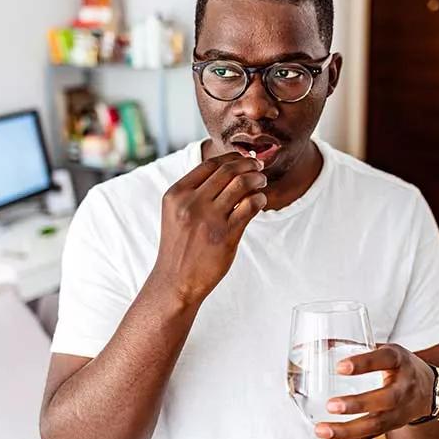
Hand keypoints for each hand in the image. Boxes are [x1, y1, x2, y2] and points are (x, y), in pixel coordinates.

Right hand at [151, 152, 266, 304]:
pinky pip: (250, 206)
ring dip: (257, 178)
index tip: (243, 159)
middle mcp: (191, 203)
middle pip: (227, 170)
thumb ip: (195, 192)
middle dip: (248, 164)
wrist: (175, 281)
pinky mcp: (225, 235)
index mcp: (177, 194)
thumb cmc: (180, 246)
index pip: (209, 164)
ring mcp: (208, 219)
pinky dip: (260, 199)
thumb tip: (227, 170)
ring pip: (241, 184)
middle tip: (258, 167)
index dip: (231, 158)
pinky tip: (261, 201)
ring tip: (262, 180)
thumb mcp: (176, 213)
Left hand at [314, 344, 434, 438]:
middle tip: (330, 405)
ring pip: (377, 423)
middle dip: (357, 404)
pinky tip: (330, 437)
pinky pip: (372, 435)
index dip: (364, 363)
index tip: (340, 367)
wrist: (429, 389)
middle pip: (385, 399)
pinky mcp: (393, 425)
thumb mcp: (384, 350)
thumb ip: (355, 346)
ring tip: (322, 429)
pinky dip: (350, 438)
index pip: (384, 359)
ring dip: (348, 429)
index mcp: (399, 360)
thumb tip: (316, 343)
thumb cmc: (399, 365)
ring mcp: (401, 409)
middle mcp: (404, 386)